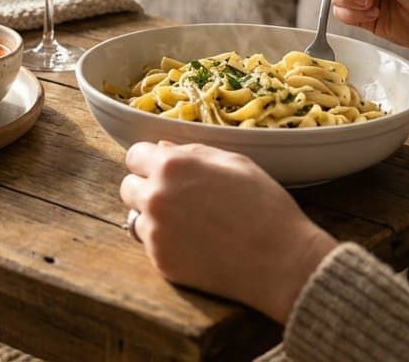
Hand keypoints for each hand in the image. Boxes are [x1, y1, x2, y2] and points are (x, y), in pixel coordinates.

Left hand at [120, 141, 334, 322]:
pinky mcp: (161, 261)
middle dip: (146, 188)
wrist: (281, 261)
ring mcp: (156, 232)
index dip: (148, 161)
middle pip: (127, 187)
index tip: (161, 169)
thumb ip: (192, 153)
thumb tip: (162, 148)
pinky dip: (166, 244)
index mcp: (172, 166)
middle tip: (177, 198)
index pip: (134, 155)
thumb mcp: (234, 163)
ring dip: (153, 218)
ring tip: (189, 224)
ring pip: (136, 218)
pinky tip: (196, 245)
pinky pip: (151, 246)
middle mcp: (156, 197)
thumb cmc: (264, 206)